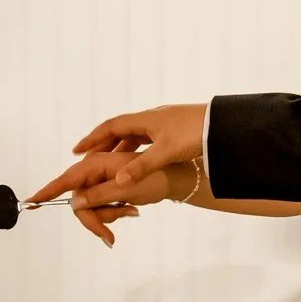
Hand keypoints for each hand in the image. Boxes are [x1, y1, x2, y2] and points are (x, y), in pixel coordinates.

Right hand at [26, 151, 180, 245]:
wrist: (182, 176)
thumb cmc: (158, 177)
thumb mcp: (128, 188)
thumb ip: (100, 195)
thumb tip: (75, 203)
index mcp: (98, 161)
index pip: (67, 179)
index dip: (47, 191)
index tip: (30, 201)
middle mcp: (97, 166)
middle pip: (80, 199)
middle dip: (94, 218)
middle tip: (108, 237)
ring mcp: (105, 176)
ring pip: (93, 204)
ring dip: (110, 214)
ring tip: (131, 213)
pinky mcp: (114, 183)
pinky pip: (105, 202)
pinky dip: (117, 210)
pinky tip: (133, 210)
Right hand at [68, 103, 206, 188]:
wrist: (224, 126)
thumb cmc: (195, 134)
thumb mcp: (166, 153)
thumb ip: (141, 167)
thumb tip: (117, 182)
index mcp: (145, 120)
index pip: (110, 127)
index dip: (92, 139)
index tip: (76, 150)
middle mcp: (151, 119)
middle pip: (119, 131)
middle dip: (101, 145)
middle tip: (86, 160)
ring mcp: (162, 125)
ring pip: (133, 137)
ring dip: (119, 150)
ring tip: (107, 165)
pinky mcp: (173, 131)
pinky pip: (147, 141)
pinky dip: (136, 152)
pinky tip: (136, 162)